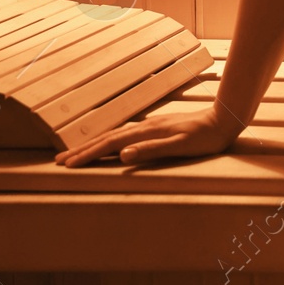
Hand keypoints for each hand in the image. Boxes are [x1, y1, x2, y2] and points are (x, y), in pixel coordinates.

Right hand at [54, 105, 241, 167]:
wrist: (224, 119)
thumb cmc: (204, 138)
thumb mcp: (180, 147)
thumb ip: (151, 150)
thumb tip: (121, 155)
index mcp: (146, 133)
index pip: (110, 145)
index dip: (87, 155)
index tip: (67, 165)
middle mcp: (145, 127)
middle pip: (107, 138)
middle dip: (83, 150)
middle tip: (59, 160)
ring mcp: (151, 127)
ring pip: (116, 136)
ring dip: (94, 144)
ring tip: (78, 152)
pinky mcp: (158, 128)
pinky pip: (127, 135)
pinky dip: (111, 141)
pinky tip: (111, 144)